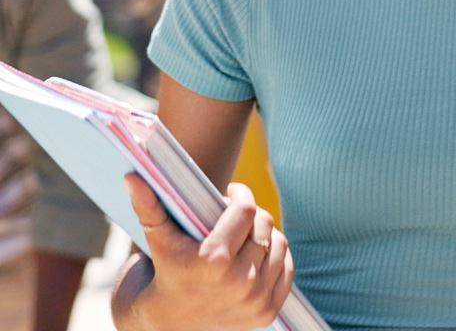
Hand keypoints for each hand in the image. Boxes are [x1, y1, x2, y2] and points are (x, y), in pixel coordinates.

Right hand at [122, 173, 292, 330]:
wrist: (164, 330)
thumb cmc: (161, 276)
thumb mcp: (157, 241)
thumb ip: (148, 206)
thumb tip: (133, 176)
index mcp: (214, 261)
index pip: (246, 209)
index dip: (239, 195)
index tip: (230, 194)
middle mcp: (240, 283)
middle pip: (264, 223)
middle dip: (249, 215)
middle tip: (232, 218)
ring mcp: (256, 300)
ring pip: (278, 242)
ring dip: (263, 235)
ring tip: (243, 236)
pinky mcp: (267, 312)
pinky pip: (286, 267)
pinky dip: (274, 257)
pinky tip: (254, 256)